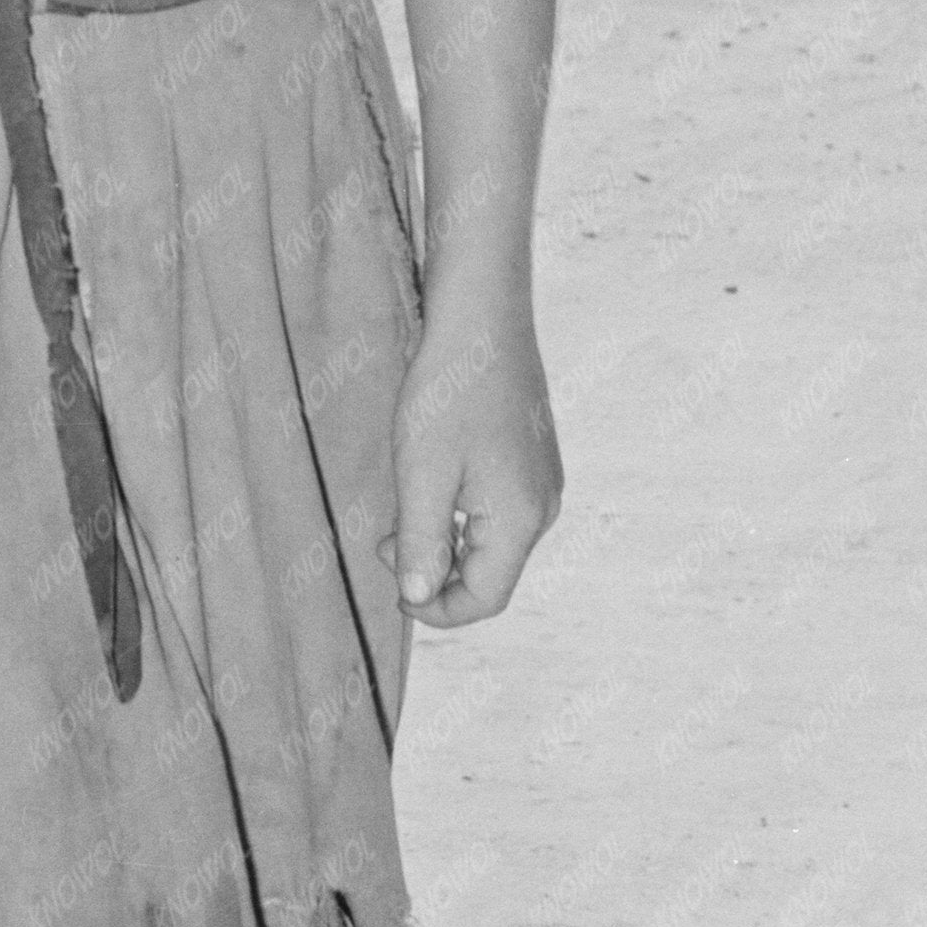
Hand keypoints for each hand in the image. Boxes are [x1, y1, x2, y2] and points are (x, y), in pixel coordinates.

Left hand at [391, 276, 563, 627]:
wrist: (482, 316)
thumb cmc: (449, 390)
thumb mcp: (421, 473)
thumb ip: (421, 543)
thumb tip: (417, 598)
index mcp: (520, 520)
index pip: (484, 599)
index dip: (435, 610)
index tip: (392, 590)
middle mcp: (542, 508)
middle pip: (489, 574)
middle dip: (435, 572)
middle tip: (384, 540)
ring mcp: (541, 482)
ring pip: (490, 542)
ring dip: (443, 541)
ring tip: (401, 509)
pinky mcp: (532, 459)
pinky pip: (495, 510)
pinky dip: (458, 514)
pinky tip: (428, 483)